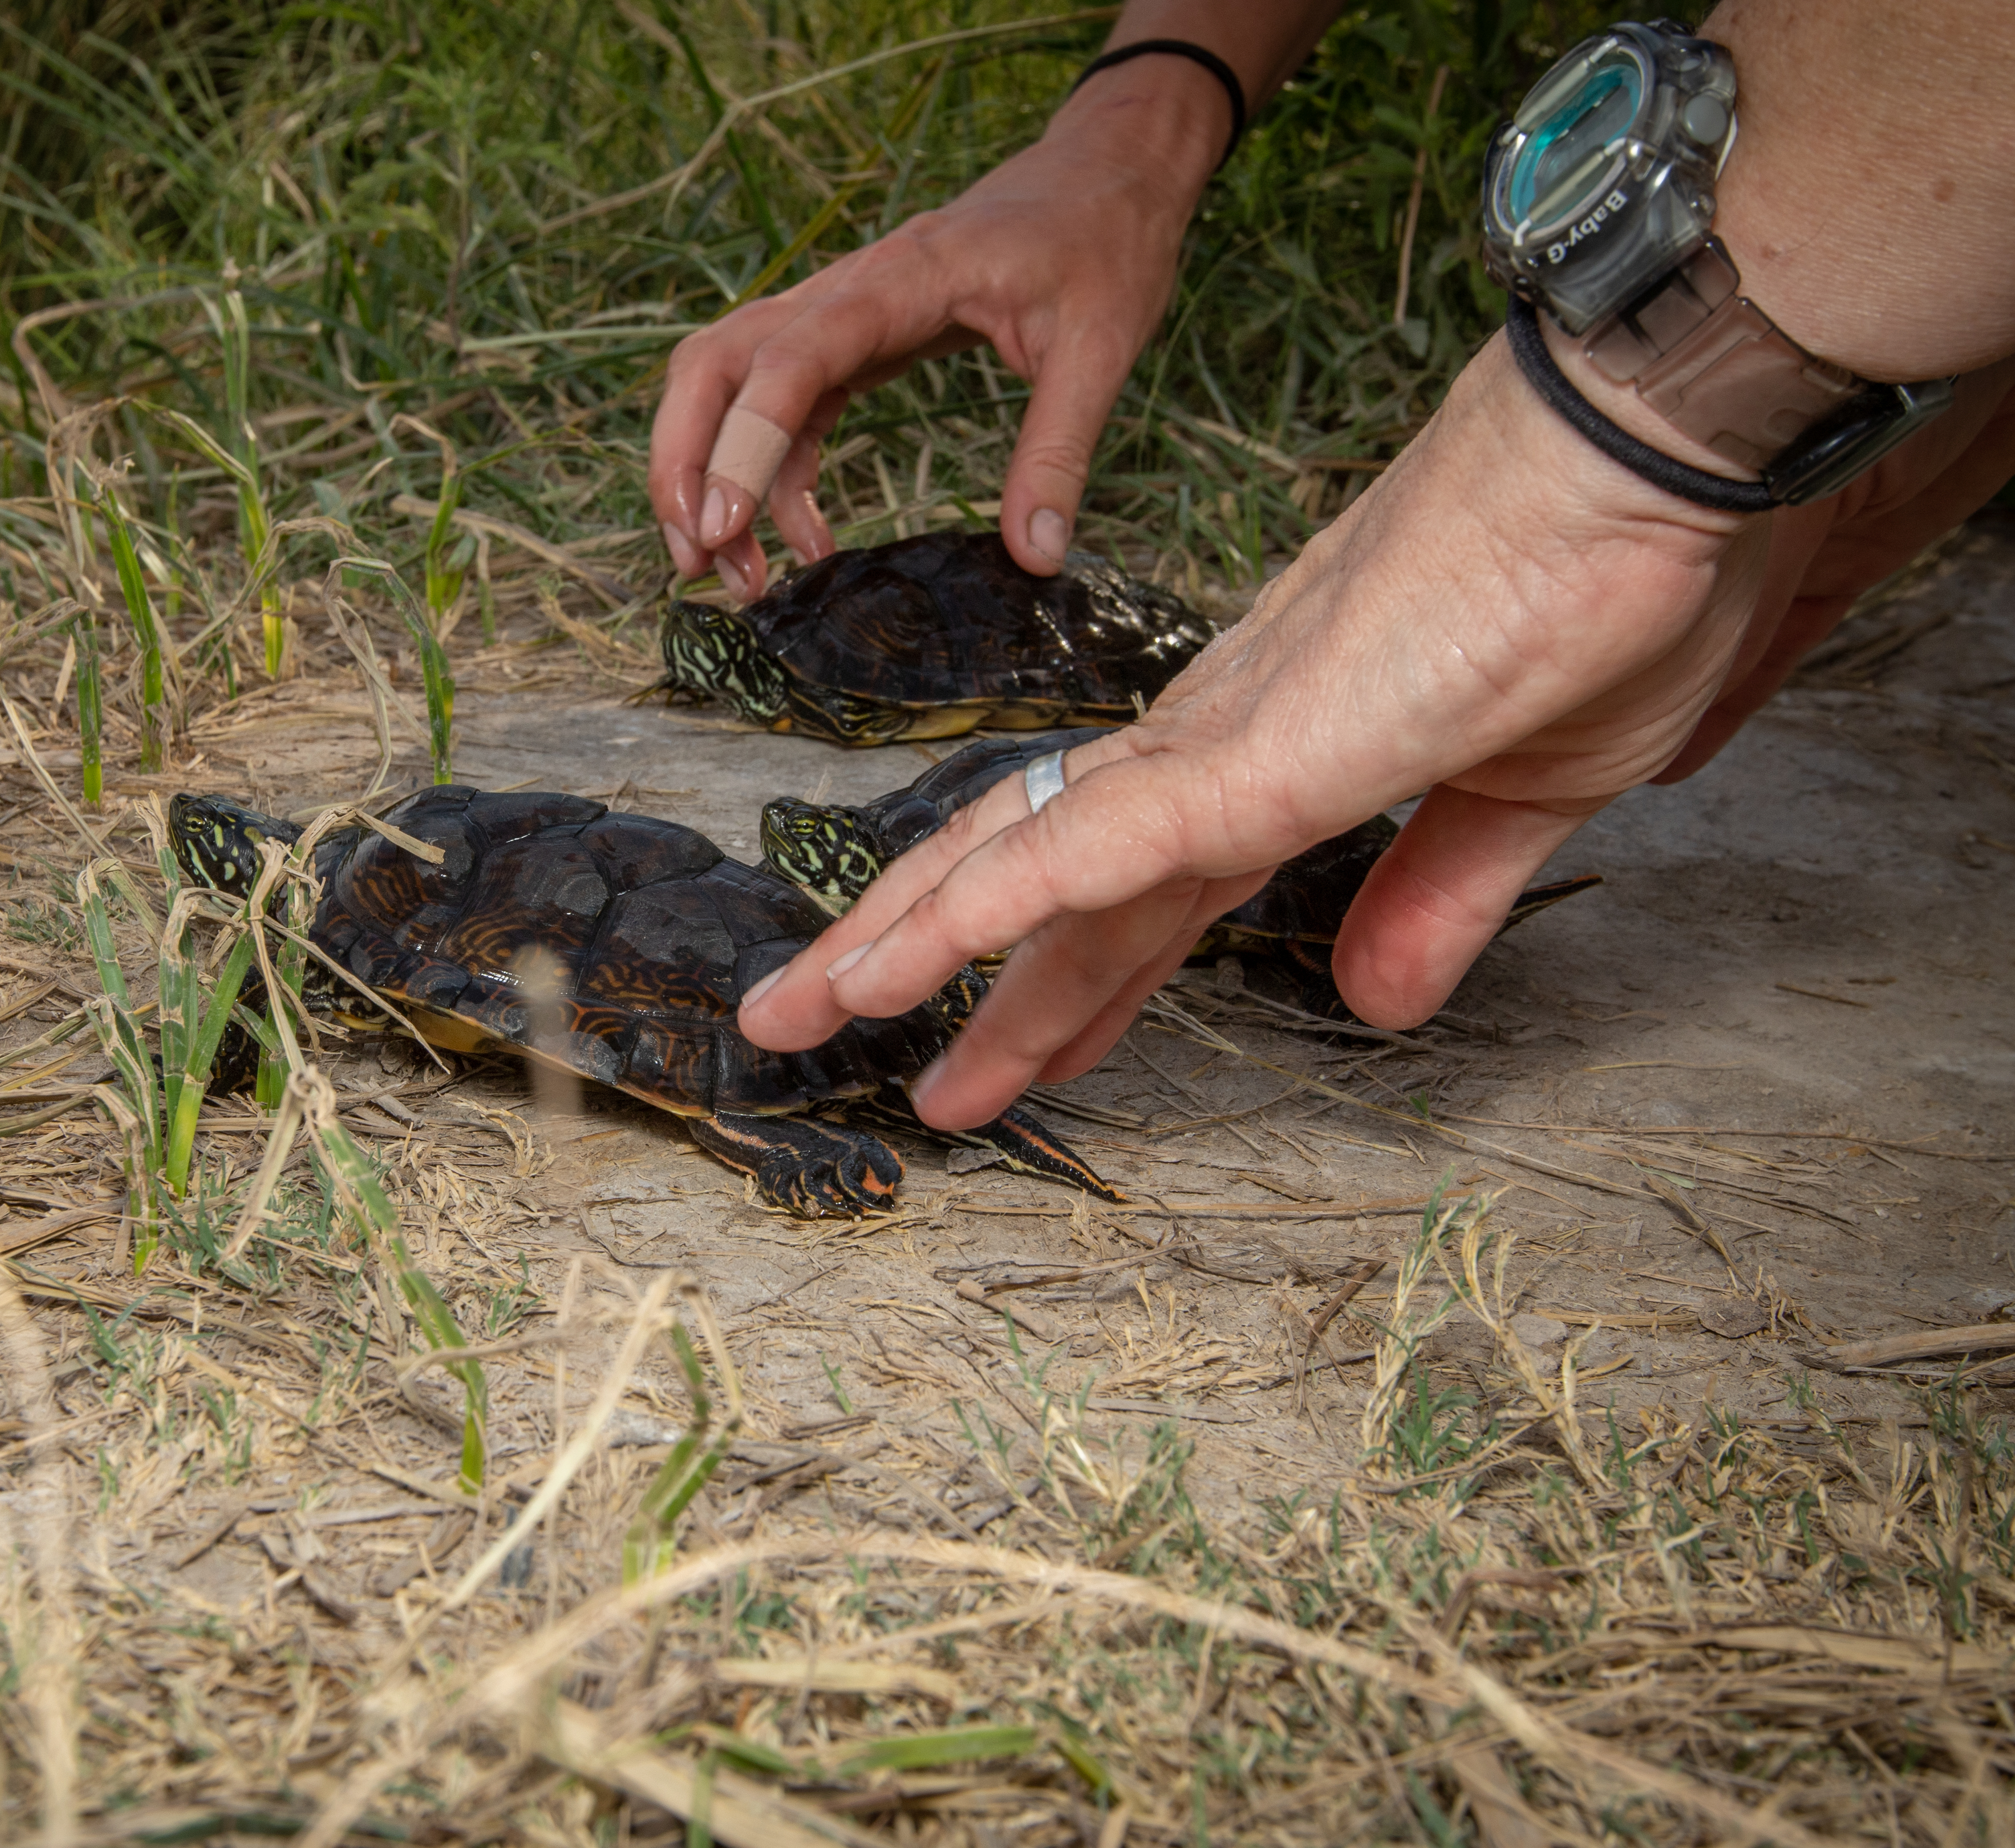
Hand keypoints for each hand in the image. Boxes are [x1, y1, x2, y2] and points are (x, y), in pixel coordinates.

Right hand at [646, 66, 1230, 601]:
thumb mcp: (1101, 345)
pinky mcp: (852, 342)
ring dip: (712, 477)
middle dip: (684, 464)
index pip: (788, 357)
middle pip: (714, 364)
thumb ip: (1060, 448)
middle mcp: (845, 291)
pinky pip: (784, 409)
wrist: (1103, 173)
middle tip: (696, 563)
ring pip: (728, 384)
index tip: (723, 527)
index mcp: (901, 280)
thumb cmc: (1103, 240)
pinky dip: (774, 477)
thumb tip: (1036, 555)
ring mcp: (839, 315)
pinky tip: (803, 542)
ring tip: (735, 576)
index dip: (743, 441)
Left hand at [736, 338, 2014, 1131]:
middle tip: (807, 1021)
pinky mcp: (1264, 750)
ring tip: (797, 1009)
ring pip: (1027, 860)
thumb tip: (1375, 1006)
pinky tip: (907, 958)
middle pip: (1039, 879)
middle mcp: (1216, 745)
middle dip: (925, 963)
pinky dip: (999, 902)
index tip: (999, 1048)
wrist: (1646, 456)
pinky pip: (1105, 843)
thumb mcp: (1523, 792)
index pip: (1132, 890)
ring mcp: (1228, 741)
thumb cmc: (1605, 586)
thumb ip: (1433, 896)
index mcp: (1275, 756)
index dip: (1055, 978)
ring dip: (909, 941)